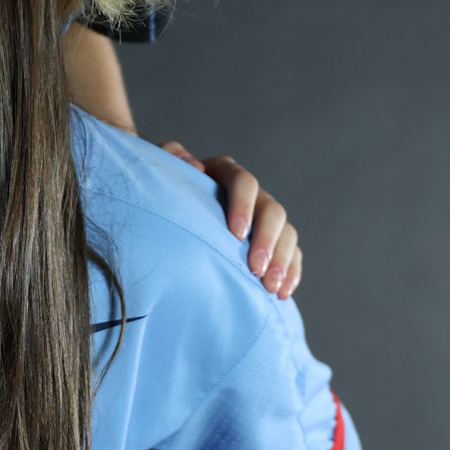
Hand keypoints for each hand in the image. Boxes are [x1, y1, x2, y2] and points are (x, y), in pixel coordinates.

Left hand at [161, 143, 301, 299]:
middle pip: (272, 210)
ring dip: (282, 260)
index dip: (244, 206)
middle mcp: (249, 193)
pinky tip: (282, 293)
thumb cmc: (159, 195)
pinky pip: (292, 253)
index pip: (244, 182)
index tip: (236, 235)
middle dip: (267, 240)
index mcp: (223, 172)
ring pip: (287, 232)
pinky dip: (291, 272)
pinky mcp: (272, 240)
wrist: (162, 220)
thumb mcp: (157, 171)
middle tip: (255, 270)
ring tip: (269, 287)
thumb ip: (169, 156)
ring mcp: (262, 217)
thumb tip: (195, 164)